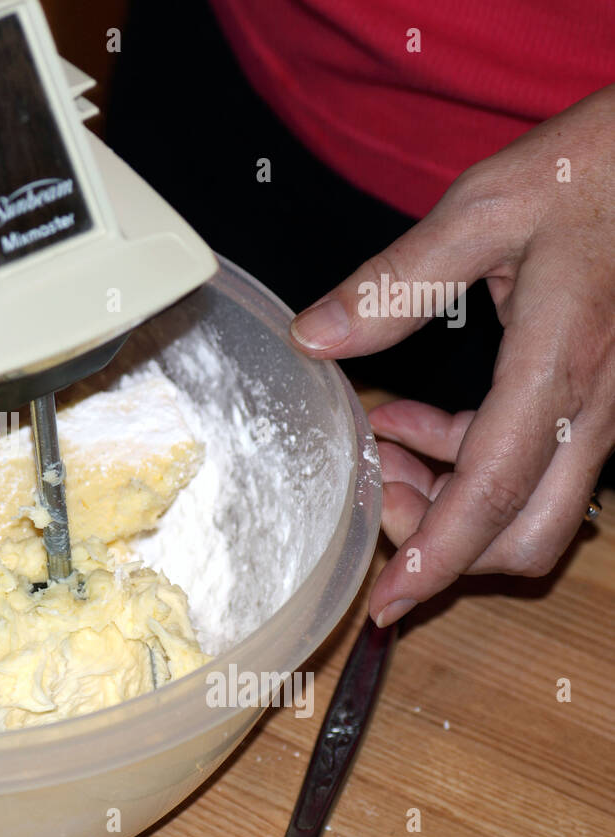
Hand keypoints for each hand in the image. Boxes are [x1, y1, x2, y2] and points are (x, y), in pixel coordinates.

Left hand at [288, 84, 614, 627]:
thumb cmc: (592, 168)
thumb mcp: (486, 208)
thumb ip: (398, 281)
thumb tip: (317, 338)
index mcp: (564, 363)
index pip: (497, 490)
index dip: (440, 556)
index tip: (389, 602)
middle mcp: (597, 402)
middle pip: (530, 530)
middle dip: (445, 544)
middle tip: (377, 502)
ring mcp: (607, 404)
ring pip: (536, 505)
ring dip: (453, 503)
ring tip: (382, 460)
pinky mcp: (598, 393)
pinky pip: (540, 461)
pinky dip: (473, 464)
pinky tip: (414, 424)